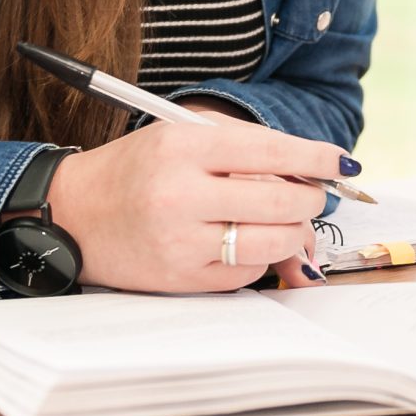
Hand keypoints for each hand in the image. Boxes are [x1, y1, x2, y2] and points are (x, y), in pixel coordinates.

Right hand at [44, 121, 348, 292]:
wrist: (73, 215)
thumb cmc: (136, 171)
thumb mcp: (180, 137)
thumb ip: (243, 146)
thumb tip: (311, 170)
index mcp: (183, 147)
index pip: (271, 149)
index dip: (317, 156)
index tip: (342, 162)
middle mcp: (181, 193)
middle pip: (282, 200)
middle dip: (311, 198)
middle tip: (312, 195)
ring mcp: (181, 241)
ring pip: (273, 242)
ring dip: (294, 232)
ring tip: (285, 220)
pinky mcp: (181, 278)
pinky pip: (248, 273)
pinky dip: (260, 259)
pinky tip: (244, 243)